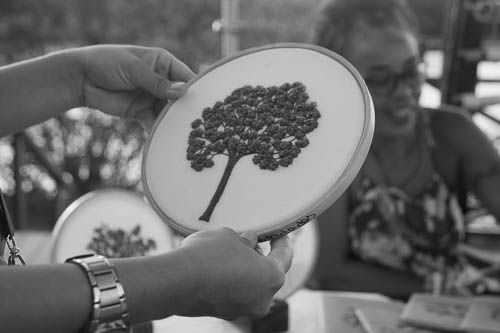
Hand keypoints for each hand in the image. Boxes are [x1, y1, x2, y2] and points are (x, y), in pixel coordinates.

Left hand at [77, 45, 194, 129]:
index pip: (185, 76)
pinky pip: (155, 123)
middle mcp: (161, 81)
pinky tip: (165, 140)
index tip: (205, 103)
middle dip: (186, 110)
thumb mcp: (134, 68)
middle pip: (180, 98)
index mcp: (163, 63)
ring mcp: (152, 98)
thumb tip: (183, 92)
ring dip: (174, 123)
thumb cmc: (106, 63)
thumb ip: (158, 82)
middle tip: (197, 123)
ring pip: (169, 113)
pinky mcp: (141, 113)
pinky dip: (159, 131)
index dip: (195, 89)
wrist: (79, 79)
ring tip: (184, 135)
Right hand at [176, 228, 292, 319]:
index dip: (281, 241)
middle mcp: (262, 299)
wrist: (176, 281)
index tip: (278, 232)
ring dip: (243, 267)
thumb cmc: (209, 255)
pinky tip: (216, 264)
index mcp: (272, 277)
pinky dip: (229, 279)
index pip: (284, 256)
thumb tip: (249, 243)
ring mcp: (242, 309)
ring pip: (249, 284)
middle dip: (258, 255)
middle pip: (266, 273)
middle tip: (249, 238)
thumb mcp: (231, 236)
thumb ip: (246, 240)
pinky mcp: (223, 313)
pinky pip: (232, 292)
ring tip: (228, 249)